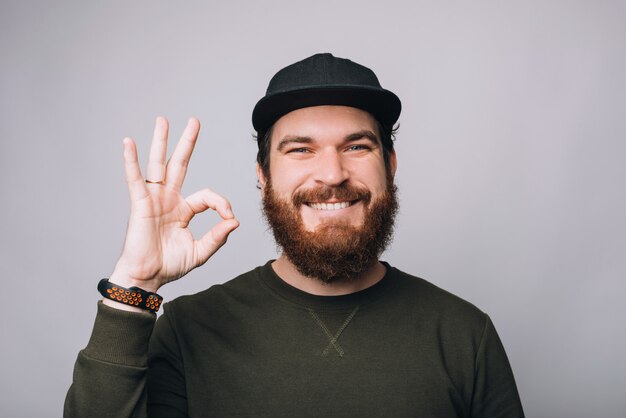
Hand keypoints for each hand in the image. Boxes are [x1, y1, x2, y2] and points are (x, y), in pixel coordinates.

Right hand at [107, 117, 238, 296]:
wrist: (147, 277)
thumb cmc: (170, 266)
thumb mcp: (200, 251)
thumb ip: (218, 237)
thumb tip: (235, 221)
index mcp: (183, 210)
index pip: (207, 196)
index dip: (221, 203)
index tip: (229, 217)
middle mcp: (168, 199)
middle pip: (179, 165)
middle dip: (187, 143)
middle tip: (194, 121)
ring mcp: (154, 199)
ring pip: (158, 165)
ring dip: (161, 141)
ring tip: (162, 120)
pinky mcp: (140, 204)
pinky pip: (135, 179)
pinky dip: (131, 161)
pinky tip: (128, 143)